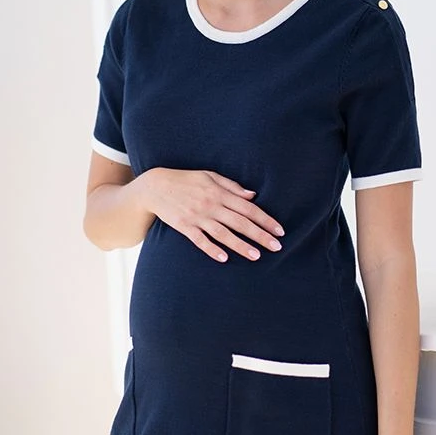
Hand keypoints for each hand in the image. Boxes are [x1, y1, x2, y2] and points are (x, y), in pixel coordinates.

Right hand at [143, 168, 284, 261]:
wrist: (155, 186)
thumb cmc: (186, 180)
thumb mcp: (210, 176)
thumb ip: (232, 187)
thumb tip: (253, 196)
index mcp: (219, 192)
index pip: (248, 208)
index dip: (265, 220)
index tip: (279, 231)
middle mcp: (211, 205)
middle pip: (240, 223)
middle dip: (260, 235)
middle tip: (277, 247)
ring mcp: (197, 217)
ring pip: (223, 233)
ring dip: (240, 245)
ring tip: (256, 256)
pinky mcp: (184, 226)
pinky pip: (200, 240)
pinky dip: (211, 249)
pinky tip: (223, 258)